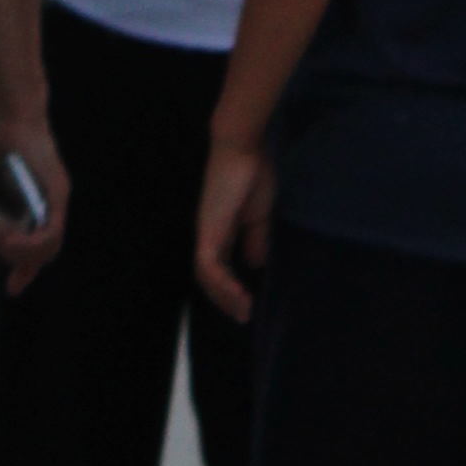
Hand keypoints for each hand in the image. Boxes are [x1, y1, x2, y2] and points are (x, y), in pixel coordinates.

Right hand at [0, 94, 69, 285]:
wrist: (8, 106)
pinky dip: (31, 242)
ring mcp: (55, 197)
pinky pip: (52, 230)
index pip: (35, 245)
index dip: (25, 271)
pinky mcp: (57, 191)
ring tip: (1, 240)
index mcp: (30, 200)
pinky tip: (8, 238)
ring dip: (23, 254)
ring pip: (50, 247)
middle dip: (22, 265)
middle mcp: (47, 203)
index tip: (13, 290)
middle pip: (44, 252)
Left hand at [196, 141, 273, 321]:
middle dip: (226, 299)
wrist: (243, 149)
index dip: (231, 287)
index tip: (249, 304)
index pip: (220, 267)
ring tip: (244, 311)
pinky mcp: (208, 231)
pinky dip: (222, 284)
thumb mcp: (259, 216)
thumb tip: (254, 264)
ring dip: (224, 297)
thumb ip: (255, 239)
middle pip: (209, 276)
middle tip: (244, 316)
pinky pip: (209, 266)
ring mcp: (206, 233)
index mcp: (222, 231)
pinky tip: (240, 296)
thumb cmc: (253, 174)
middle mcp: (209, 235)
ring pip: (206, 276)